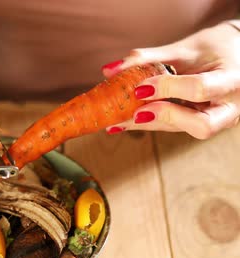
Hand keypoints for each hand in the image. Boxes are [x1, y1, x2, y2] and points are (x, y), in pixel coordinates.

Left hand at [102, 21, 239, 138]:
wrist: (235, 57)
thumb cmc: (217, 47)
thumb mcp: (186, 48)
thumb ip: (150, 58)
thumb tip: (111, 69)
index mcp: (232, 81)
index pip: (200, 90)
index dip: (168, 89)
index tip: (141, 86)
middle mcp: (229, 107)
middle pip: (201, 126)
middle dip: (165, 117)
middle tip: (136, 112)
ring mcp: (217, 120)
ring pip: (181, 129)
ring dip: (146, 125)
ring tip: (115, 120)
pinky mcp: (199, 124)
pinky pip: (172, 126)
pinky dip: (146, 123)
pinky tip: (120, 122)